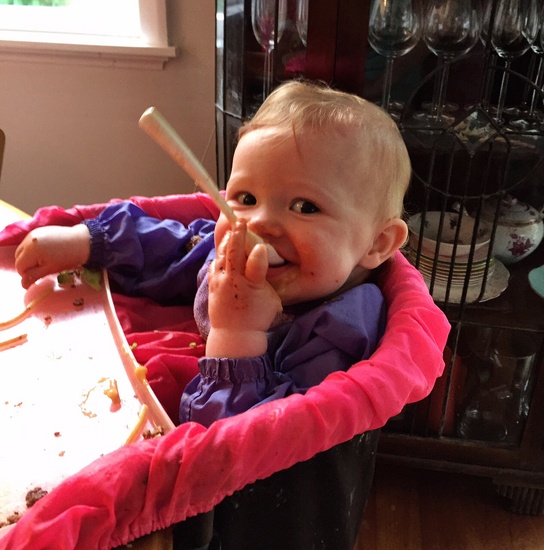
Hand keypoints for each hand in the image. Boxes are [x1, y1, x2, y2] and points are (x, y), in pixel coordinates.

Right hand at [15, 225, 90, 288]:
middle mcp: (28, 240)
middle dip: (26, 266)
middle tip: (40, 270)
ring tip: (42, 261)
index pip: (20, 266)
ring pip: (22, 250)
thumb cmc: (68, 257)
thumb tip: (22, 284)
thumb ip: (34, 276)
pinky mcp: (38, 230)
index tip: (37, 277)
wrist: (82, 241)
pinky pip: (28, 243)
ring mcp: (32, 233)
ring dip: (28, 258)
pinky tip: (44, 253)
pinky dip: (31, 250)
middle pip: (18, 257)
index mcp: (31, 250)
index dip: (27, 275)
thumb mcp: (50, 269)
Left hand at [206, 220, 281, 357]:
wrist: (234, 336)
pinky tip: (224, 250)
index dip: (245, 238)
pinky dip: (220, 255)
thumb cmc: (257, 317)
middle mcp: (228, 279)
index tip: (246, 224)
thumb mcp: (270, 299)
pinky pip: (215, 265)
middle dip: (235, 235)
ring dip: (226, 242)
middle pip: (230, 252)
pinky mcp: (212, 286)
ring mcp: (217, 282)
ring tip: (232, 231)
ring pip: (220, 256)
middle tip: (240, 221)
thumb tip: (260, 250)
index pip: (245, 254)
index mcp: (245, 281)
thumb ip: (262, 272)